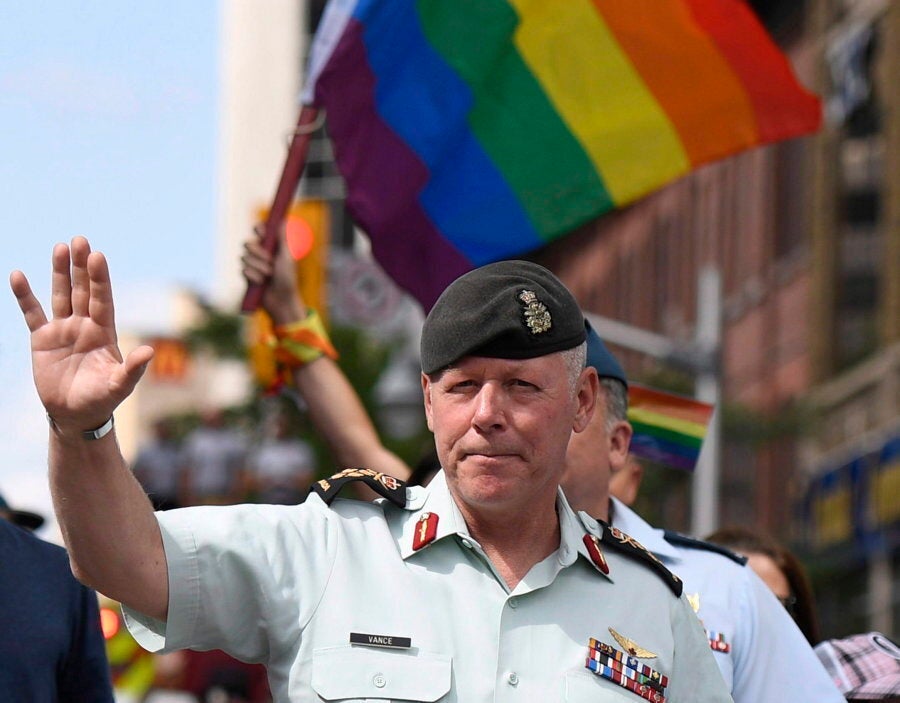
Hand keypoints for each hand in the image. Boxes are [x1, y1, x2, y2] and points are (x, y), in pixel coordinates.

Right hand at [9, 237, 153, 435]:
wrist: (76, 415)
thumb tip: (149, 352)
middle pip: (83, 290)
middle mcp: (85, 325)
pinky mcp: (42, 339)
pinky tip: (18, 275)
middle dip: (82, 266)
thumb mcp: (120, 385)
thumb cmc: (102, 400)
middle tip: (80, 240)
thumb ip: (132, 369)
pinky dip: (25, 295)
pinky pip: (32, 313)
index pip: (102, 299)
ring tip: (60, 247)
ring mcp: (63, 330)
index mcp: (104, 332)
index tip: (98, 256)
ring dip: (60, 272)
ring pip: (61, 295)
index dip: (100, 279)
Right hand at [241, 225, 305, 324]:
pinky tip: (262, 283)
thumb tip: (283, 221)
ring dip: (259, 267)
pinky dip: (254, 277)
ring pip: (245, 257)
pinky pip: (244, 270)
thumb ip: (283, 240)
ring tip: (269, 275)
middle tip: (271, 261)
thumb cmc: (288, 279)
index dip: (259, 230)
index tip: (260, 231)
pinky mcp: (248, 277)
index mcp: (272, 247)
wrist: (282, 300)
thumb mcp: (286, 258)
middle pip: (248, 244)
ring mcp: (254, 265)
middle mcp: (262, 254)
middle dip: (258, 252)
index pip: (261, 232)